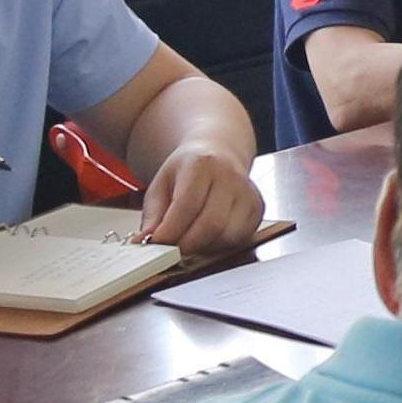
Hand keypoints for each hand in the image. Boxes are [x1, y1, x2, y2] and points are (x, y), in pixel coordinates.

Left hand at [135, 142, 268, 255]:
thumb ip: (153, 215)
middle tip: (171, 251)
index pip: (187, 205)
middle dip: (187, 245)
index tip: (157, 245)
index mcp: (202, 164)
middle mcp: (230, 176)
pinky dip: (219, 245)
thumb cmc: (188, 170)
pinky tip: (207, 237)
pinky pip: (239, 239)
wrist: (219, 152)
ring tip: (188, 241)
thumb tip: (144, 243)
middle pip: (210, 224)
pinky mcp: (257, 208)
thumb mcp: (161, 184)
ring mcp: (247, 192)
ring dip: (203, 247)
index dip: (170, 231)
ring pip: (226, 235)